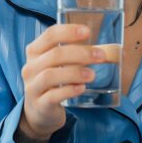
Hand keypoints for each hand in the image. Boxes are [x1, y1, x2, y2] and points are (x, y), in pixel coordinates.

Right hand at [19, 24, 107, 139]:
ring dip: (75, 72)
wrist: (39, 111)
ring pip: (51, 75)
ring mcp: (32, 86)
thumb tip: (111, 51)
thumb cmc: (53, 82)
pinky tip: (81, 88)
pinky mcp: (39, 104)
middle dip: (80, 53)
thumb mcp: (58, 65)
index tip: (88, 32)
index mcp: (35, 51)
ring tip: (92, 75)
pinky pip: (53, 96)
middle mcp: (30, 67)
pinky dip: (69, 90)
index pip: (50, 35)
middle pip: (54, 54)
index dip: (69, 31)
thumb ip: (76, 55)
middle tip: (100, 55)